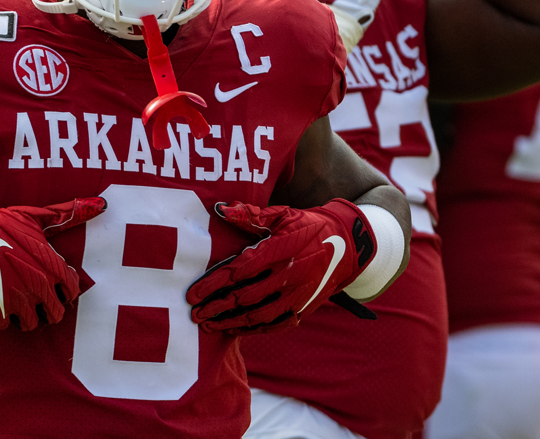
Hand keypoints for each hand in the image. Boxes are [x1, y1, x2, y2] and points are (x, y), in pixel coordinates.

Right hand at [0, 193, 105, 329]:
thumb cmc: (2, 224)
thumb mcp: (36, 217)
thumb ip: (68, 215)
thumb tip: (102, 205)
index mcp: (53, 267)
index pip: (72, 291)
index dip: (64, 289)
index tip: (55, 285)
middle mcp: (39, 287)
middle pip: (56, 314)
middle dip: (48, 308)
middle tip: (36, 299)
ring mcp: (18, 301)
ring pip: (31, 324)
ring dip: (25, 315)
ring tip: (16, 303)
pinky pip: (4, 325)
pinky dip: (0, 317)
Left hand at [186, 199, 375, 334]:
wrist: (347, 246)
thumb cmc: (307, 226)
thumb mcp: (282, 214)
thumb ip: (251, 215)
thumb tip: (221, 209)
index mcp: (280, 251)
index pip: (239, 271)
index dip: (213, 283)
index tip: (192, 293)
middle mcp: (289, 277)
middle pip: (245, 297)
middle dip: (216, 307)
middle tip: (193, 314)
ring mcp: (297, 296)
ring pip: (258, 316)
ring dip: (230, 322)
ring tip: (207, 325)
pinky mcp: (303, 309)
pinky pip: (274, 325)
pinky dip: (252, 330)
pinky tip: (233, 329)